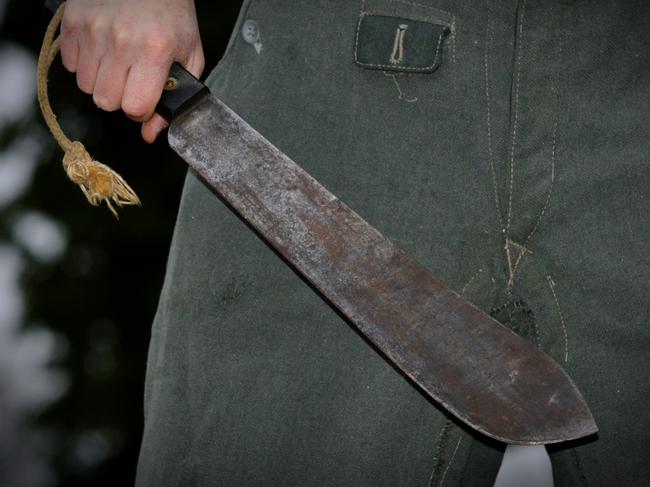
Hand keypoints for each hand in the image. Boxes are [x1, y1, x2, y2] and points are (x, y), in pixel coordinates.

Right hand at [59, 0, 204, 142]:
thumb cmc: (172, 15)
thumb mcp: (189, 55)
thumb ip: (176, 98)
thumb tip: (150, 134)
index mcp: (154, 50)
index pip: (136, 107)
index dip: (142, 110)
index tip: (147, 99)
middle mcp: (121, 41)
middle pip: (107, 102)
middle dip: (121, 99)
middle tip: (132, 81)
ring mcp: (93, 30)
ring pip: (86, 87)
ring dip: (102, 83)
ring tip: (118, 63)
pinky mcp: (73, 21)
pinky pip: (70, 65)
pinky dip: (85, 64)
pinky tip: (102, 51)